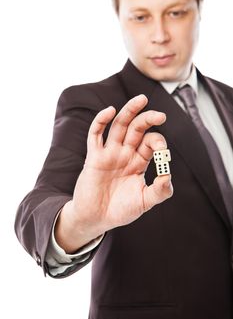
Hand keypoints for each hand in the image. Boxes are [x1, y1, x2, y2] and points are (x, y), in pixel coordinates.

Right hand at [55, 94, 172, 251]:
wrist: (96, 219)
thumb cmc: (120, 210)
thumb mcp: (145, 202)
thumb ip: (160, 191)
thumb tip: (168, 176)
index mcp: (138, 162)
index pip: (150, 143)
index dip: (158, 143)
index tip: (163, 152)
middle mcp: (125, 153)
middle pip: (137, 128)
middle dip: (148, 119)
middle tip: (161, 115)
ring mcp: (109, 153)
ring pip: (119, 126)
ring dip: (129, 111)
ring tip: (142, 100)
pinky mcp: (93, 157)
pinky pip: (95, 135)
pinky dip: (100, 121)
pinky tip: (110, 111)